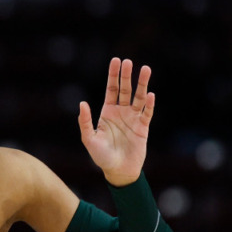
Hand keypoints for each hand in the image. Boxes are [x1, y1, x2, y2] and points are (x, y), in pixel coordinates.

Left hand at [78, 57, 154, 185]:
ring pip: (138, 97)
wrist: (118, 171)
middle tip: (128, 61)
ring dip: (142, 84)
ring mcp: (133, 119)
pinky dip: (149, 104)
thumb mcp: (89, 139)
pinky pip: (147, 113)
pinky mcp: (143, 127)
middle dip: (126, 76)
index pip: (111, 89)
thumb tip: (82, 103)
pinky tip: (150, 94)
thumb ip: (85, 122)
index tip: (116, 61)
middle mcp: (121, 112)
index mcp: (107, 112)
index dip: (113, 75)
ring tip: (145, 69)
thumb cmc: (101, 156)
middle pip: (125, 89)